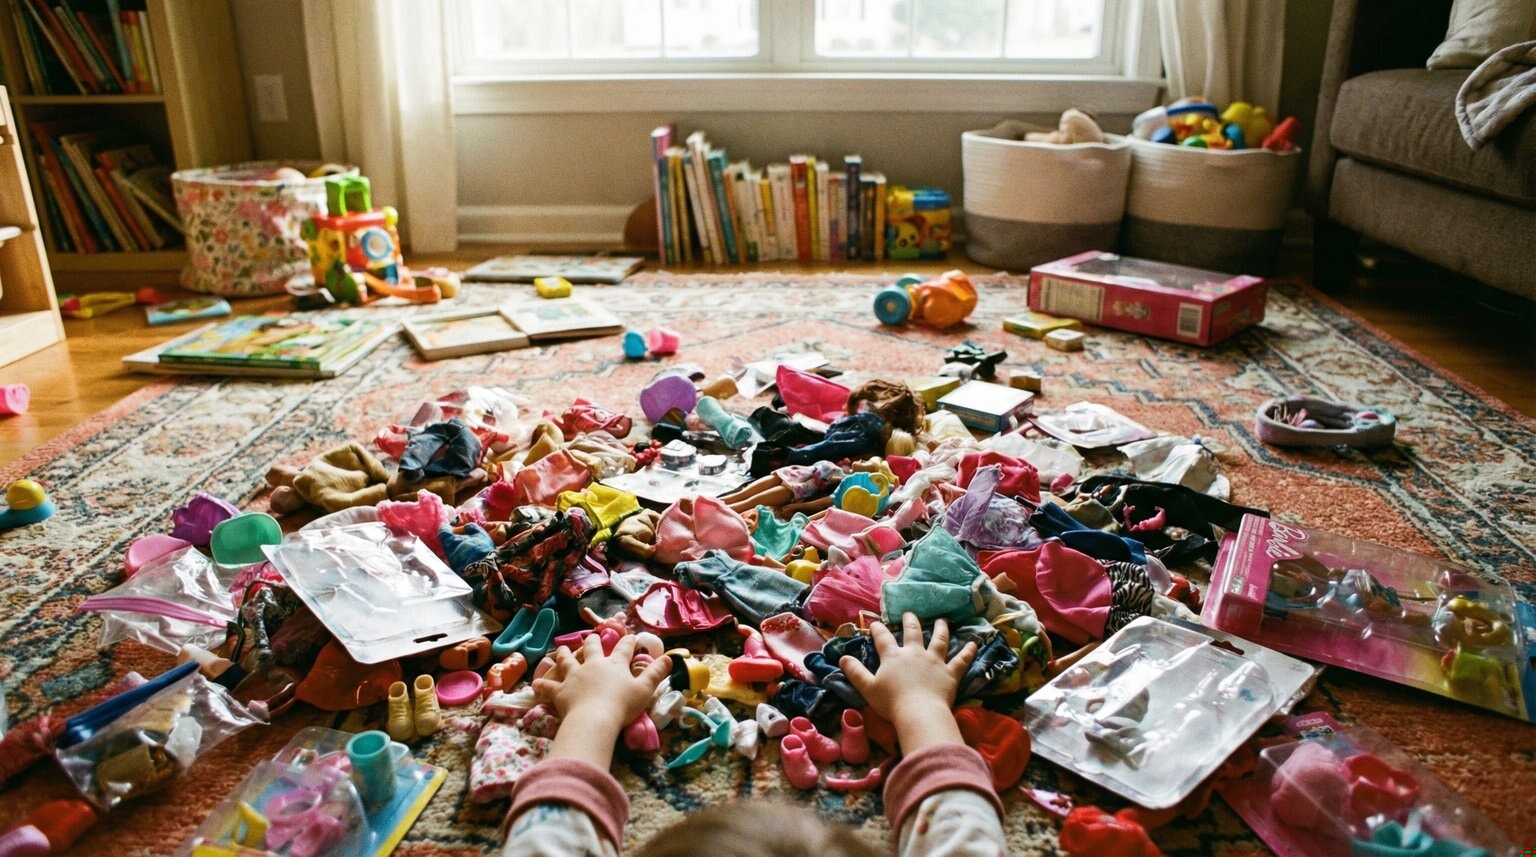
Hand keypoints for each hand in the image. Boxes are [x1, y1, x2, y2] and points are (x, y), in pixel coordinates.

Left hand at [533, 633, 671, 768]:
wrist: (595, 718)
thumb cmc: (622, 705)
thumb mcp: (645, 689)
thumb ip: (656, 673)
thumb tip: (671, 657)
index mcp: (615, 664)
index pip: (624, 648)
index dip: (628, 641)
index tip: (631, 636)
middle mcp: (593, 665)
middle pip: (592, 647)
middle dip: (593, 642)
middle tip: (592, 639)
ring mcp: (574, 676)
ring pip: (566, 659)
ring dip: (564, 654)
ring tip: (561, 650)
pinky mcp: (559, 690)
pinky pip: (547, 685)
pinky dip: (541, 684)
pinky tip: (535, 683)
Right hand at [841, 613, 975, 752]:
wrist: (919, 713)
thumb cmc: (891, 702)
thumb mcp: (867, 687)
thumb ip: (855, 672)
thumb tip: (841, 658)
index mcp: (893, 657)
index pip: (884, 638)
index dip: (878, 629)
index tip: (876, 622)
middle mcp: (915, 653)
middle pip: (913, 632)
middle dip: (910, 622)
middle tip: (909, 614)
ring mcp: (935, 661)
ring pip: (939, 640)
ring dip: (940, 628)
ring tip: (942, 620)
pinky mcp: (950, 673)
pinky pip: (961, 660)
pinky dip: (968, 651)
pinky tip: (975, 643)